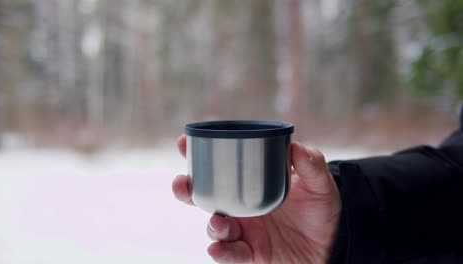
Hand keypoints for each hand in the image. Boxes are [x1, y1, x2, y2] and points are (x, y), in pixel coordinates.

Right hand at [172, 135, 340, 263]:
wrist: (332, 245)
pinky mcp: (250, 253)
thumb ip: (311, 164)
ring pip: (214, 225)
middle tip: (182, 183)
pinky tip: (217, 248)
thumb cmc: (320, 209)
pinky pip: (230, 253)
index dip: (198, 155)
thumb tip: (295, 147)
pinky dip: (221, 252)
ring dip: (211, 224)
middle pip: (205, 196)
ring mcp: (244, 230)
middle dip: (187, 190)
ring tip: (219, 221)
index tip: (183, 143)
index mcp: (251, 183)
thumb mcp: (320, 184)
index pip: (220, 167)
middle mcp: (241, 205)